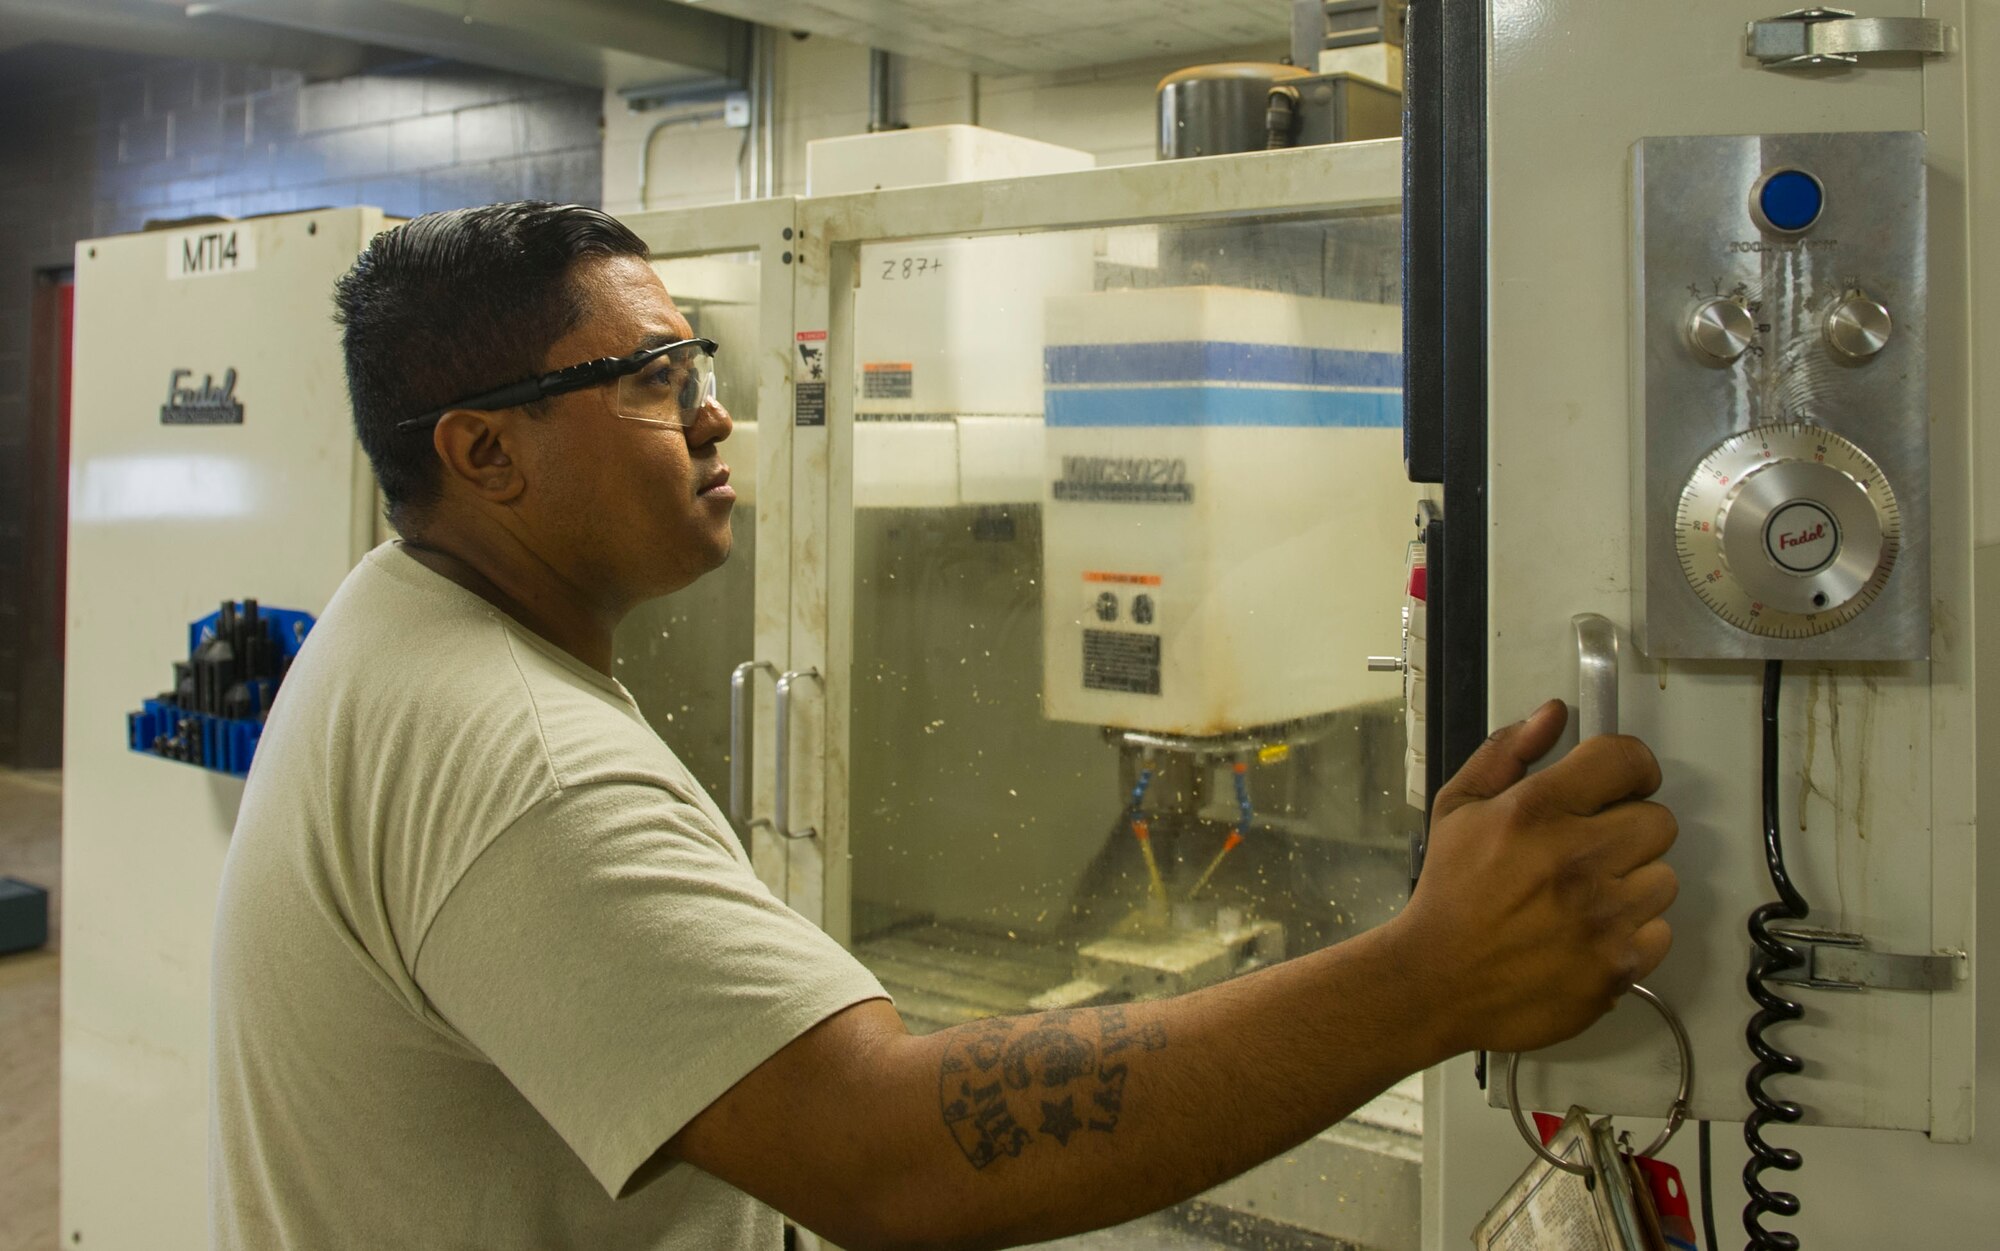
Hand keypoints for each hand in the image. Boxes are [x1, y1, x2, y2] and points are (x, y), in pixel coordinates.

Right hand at [1393, 700, 1678, 1055]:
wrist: (1437, 982)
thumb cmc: (1449, 895)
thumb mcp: (1457, 808)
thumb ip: (1506, 753)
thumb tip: (1552, 715)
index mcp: (1536, 812)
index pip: (1627, 760)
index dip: (1632, 767)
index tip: (1623, 782)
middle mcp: (1576, 860)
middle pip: (1660, 821)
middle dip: (1629, 830)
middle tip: (1593, 848)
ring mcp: (1602, 916)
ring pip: (1664, 879)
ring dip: (1633, 884)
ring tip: (1589, 897)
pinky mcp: (1619, 965)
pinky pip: (1660, 933)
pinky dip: (1633, 934)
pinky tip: (1591, 933)